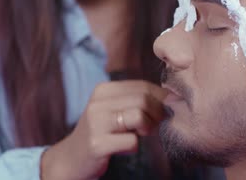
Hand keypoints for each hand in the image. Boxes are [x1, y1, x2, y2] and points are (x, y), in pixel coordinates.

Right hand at [40, 80, 167, 179]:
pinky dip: (134, 146)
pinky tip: (123, 148)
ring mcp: (95, 123)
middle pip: (144, 100)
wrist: (71, 160)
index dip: (161, 99)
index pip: (143, 86)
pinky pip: (132, 141)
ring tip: (139, 135)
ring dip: (147, 129)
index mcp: (104, 90)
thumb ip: (140, 100)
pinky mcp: (97, 143)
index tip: (166, 111)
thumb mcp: (117, 110)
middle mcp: (97, 102)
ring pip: (139, 116)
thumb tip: (175, 97)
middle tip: (153, 127)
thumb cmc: (103, 133)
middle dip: (157, 114)